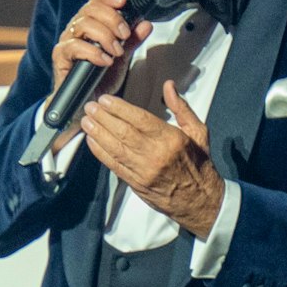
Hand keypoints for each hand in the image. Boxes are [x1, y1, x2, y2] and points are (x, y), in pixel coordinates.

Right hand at [51, 0, 154, 151]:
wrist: (86, 104)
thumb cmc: (100, 79)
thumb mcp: (121, 57)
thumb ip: (132, 40)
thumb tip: (146, 23)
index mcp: (90, 24)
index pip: (95, 0)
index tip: (124, 1)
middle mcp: (76, 29)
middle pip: (90, 8)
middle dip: (112, 18)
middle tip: (125, 35)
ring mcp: (67, 42)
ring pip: (83, 25)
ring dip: (105, 36)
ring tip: (116, 52)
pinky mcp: (60, 57)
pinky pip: (74, 47)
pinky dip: (93, 52)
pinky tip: (105, 60)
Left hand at [81, 81, 224, 237]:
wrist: (200, 201)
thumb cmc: (199, 164)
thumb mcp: (198, 132)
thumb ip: (181, 108)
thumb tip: (169, 86)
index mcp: (171, 139)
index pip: (139, 119)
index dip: (119, 108)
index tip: (106, 99)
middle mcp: (156, 154)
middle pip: (123, 132)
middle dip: (103, 117)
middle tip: (90, 107)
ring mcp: (144, 170)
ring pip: (115, 148)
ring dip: (97, 133)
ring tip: (86, 121)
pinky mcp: (136, 183)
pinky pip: (114, 165)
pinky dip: (100, 152)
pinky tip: (92, 141)